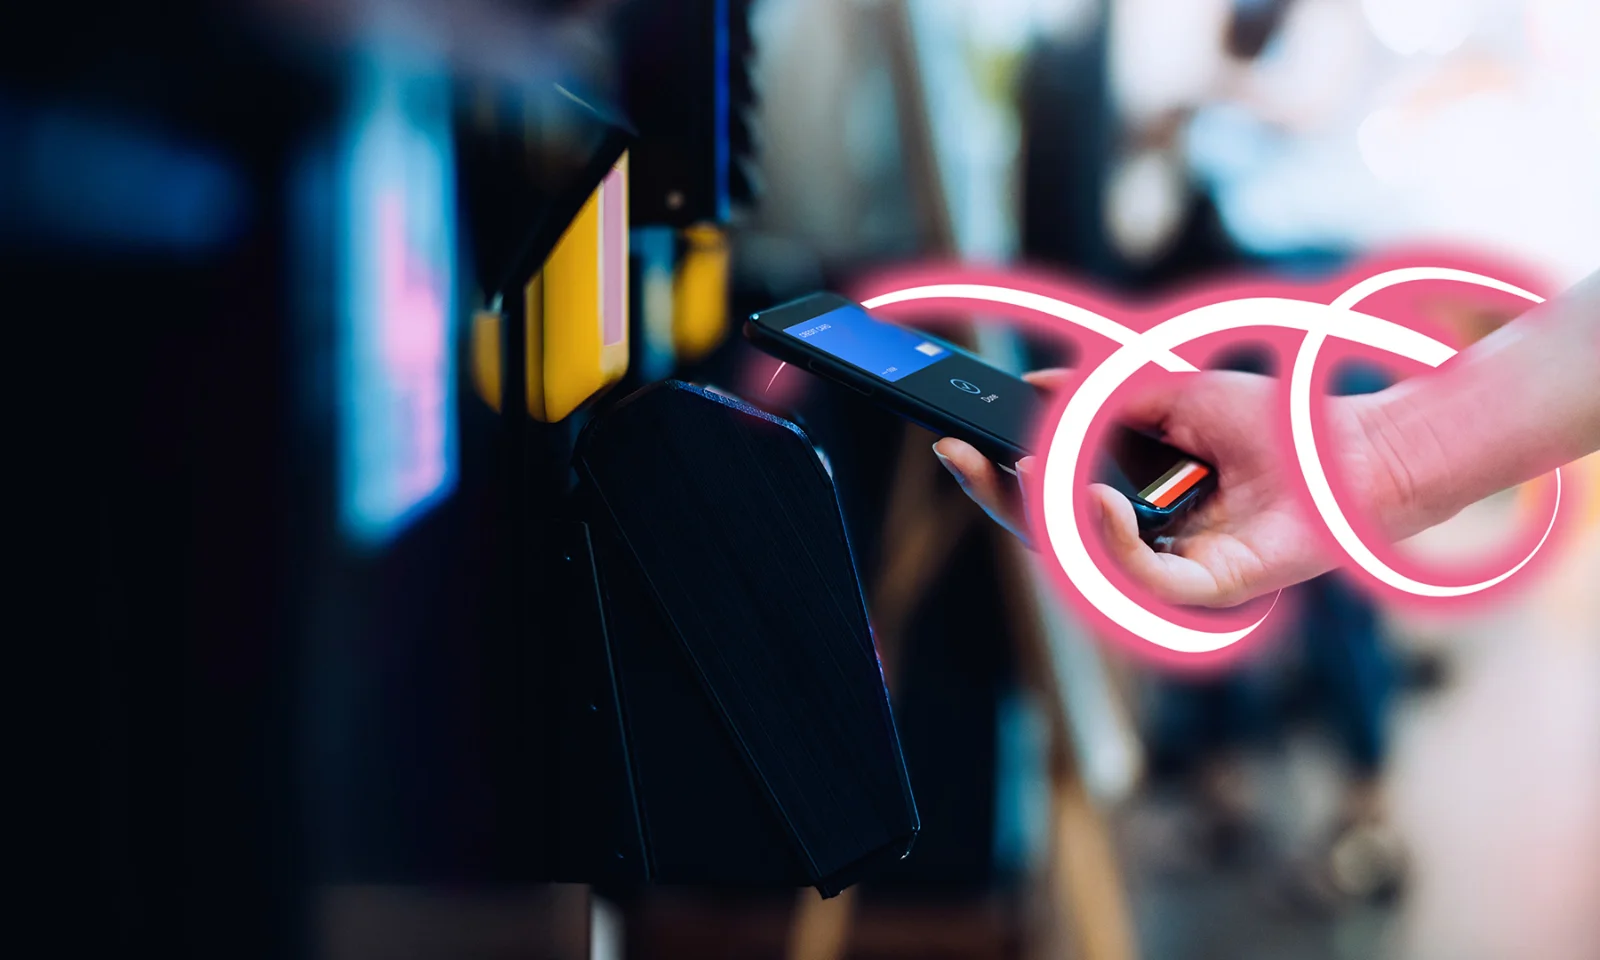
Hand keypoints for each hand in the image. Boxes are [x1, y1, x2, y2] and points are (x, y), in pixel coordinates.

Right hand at [934, 369, 1413, 607]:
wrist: (1353, 444)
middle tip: (960, 453)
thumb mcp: (1169, 393)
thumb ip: (1100, 399)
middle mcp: (1145, 546)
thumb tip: (1038, 389)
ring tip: (1026, 464)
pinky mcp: (1210, 590)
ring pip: (1081, 564)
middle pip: (1046, 538)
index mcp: (1132, 506)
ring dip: (1045, 515)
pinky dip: (1111, 540)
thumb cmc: (1277, 427)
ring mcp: (1173, 573)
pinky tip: (1096, 498)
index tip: (955, 442)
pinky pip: (1141, 579)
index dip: (996, 478)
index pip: (1046, 504)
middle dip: (995, 496)